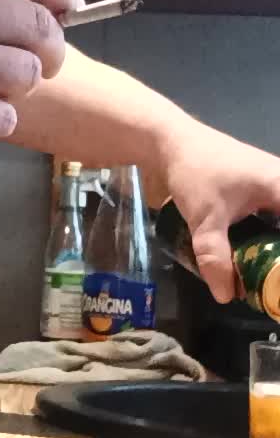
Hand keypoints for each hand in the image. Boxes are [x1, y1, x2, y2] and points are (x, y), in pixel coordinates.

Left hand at [164, 120, 279, 302]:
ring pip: (276, 223)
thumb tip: (226, 297)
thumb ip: (216, 258)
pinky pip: (269, 217)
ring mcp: (270, 185)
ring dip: (271, 249)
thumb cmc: (195, 173)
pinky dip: (262, 237)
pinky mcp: (256, 189)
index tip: (274, 277)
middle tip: (267, 283)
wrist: (170, 140)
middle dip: (276, 258)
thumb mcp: (205, 220)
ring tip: (258, 276)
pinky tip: (247, 255)